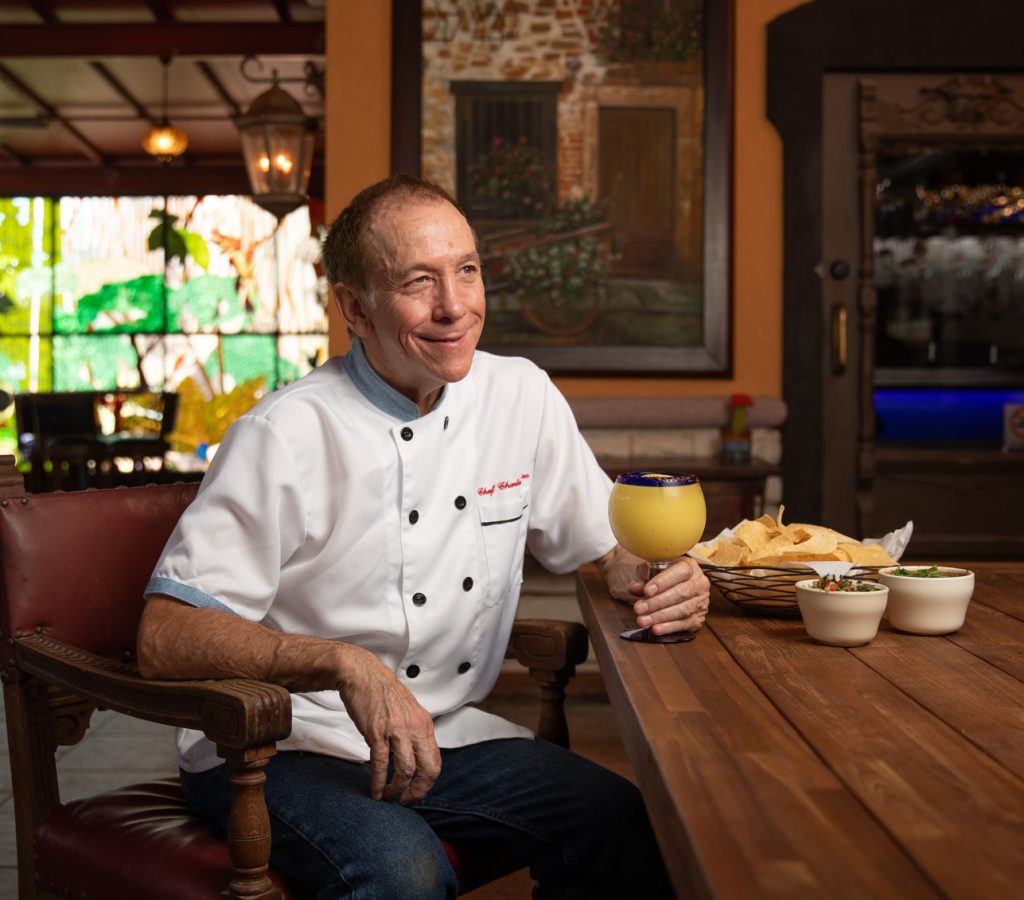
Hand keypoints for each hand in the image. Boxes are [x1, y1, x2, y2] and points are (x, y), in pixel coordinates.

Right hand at [336, 646, 440, 803]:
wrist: (362, 674)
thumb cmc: (383, 693)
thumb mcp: (409, 712)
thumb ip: (415, 733)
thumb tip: (417, 756)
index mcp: (424, 725)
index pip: (435, 761)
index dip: (427, 783)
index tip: (416, 792)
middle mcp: (415, 728)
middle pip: (427, 769)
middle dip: (417, 792)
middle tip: (405, 801)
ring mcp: (397, 731)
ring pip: (406, 770)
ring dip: (397, 790)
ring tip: (388, 797)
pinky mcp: (377, 732)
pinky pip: (381, 764)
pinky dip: (379, 782)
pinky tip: (375, 791)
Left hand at [599, 545, 709, 637]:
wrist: (687, 587)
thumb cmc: (668, 578)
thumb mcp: (656, 573)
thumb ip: (645, 580)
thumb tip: (633, 588)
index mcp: (690, 567)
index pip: (680, 572)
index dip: (663, 582)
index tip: (647, 591)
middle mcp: (699, 583)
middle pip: (680, 593)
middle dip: (657, 603)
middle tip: (639, 609)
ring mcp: (701, 602)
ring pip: (683, 610)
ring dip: (660, 617)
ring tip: (643, 621)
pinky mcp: (699, 619)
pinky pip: (685, 624)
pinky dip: (669, 628)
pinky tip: (656, 629)